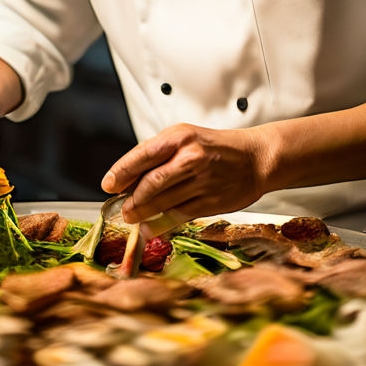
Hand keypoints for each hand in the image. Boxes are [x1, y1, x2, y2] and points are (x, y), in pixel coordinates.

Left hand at [101, 123, 277, 236]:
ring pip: (163, 201)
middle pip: (151, 182)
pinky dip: (160, 224)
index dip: (122, 171)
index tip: (109, 184)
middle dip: (131, 198)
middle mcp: (191, 158)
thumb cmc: (214, 148)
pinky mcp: (212, 202)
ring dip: (142, 212)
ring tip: (131, 217)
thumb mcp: (185, 138)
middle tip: (120, 208)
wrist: (256, 158)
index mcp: (180, 137)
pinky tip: (149, 227)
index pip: (143, 155)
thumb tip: (128, 179)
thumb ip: (158, 155)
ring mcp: (203, 181)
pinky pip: (179, 215)